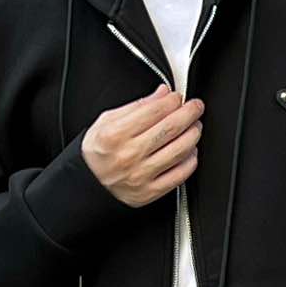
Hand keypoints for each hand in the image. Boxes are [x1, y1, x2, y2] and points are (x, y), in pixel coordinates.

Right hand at [81, 83, 203, 206]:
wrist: (89, 183)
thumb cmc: (98, 152)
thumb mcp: (107, 121)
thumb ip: (136, 106)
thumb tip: (161, 94)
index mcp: (116, 134)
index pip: (154, 111)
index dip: (171, 101)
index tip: (178, 97)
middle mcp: (129, 155)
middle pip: (170, 129)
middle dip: (189, 113)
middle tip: (196, 107)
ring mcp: (141, 175)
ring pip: (178, 151)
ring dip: (193, 135)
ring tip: (195, 126)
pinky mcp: (150, 192)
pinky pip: (179, 175)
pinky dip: (190, 161)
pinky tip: (191, 151)